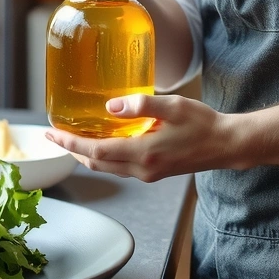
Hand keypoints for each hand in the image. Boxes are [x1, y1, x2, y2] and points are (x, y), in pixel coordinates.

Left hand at [45, 93, 235, 182]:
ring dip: (86, 155)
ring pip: (107, 168)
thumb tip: (110, 106)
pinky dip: (103, 157)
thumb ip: (142, 105)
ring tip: (72, 140)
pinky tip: (102, 143)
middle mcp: (143, 169)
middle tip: (54, 136)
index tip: (52, 134)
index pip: (96, 151)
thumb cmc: (203, 124)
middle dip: (72, 151)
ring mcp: (148, 173)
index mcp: (144, 153)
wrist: (226, 145)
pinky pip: (119, 167)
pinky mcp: (154, 172)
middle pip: (96, 163)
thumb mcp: (173, 107)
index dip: (71, 143)